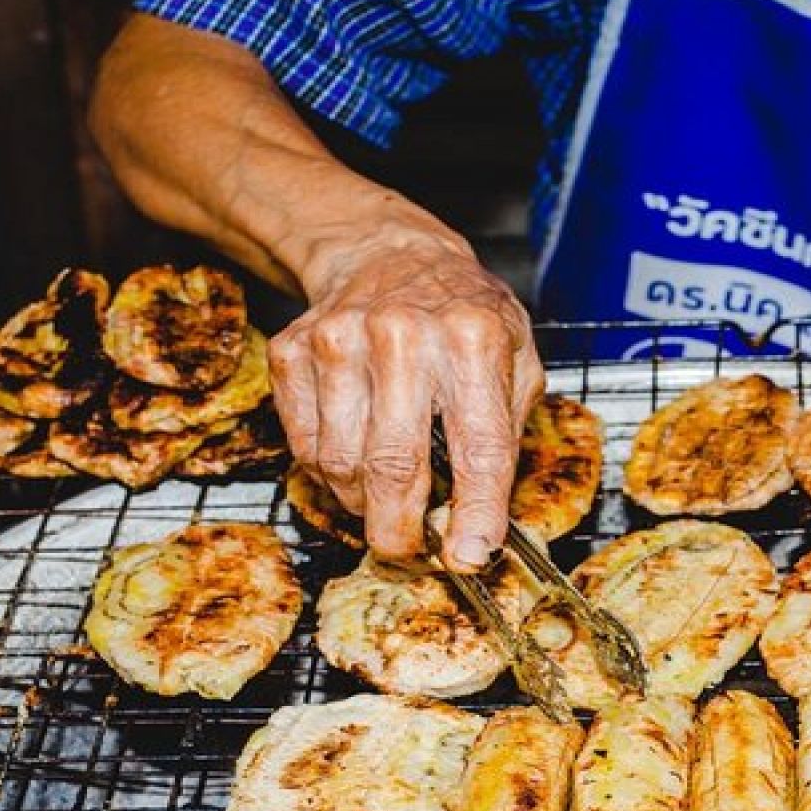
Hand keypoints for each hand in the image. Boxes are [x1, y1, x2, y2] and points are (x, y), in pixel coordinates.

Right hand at [270, 216, 542, 569]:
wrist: (388, 253)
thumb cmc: (461, 314)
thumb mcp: (517, 357)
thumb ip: (508, 433)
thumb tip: (485, 522)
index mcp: (473, 337)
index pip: (479, 447)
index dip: (476, 513)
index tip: (471, 557)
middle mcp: (403, 335)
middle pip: (393, 465)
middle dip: (400, 530)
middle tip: (408, 551)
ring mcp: (339, 340)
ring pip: (339, 463)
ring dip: (362, 502)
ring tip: (383, 497)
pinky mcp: (292, 351)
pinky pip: (302, 444)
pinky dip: (326, 472)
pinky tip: (353, 458)